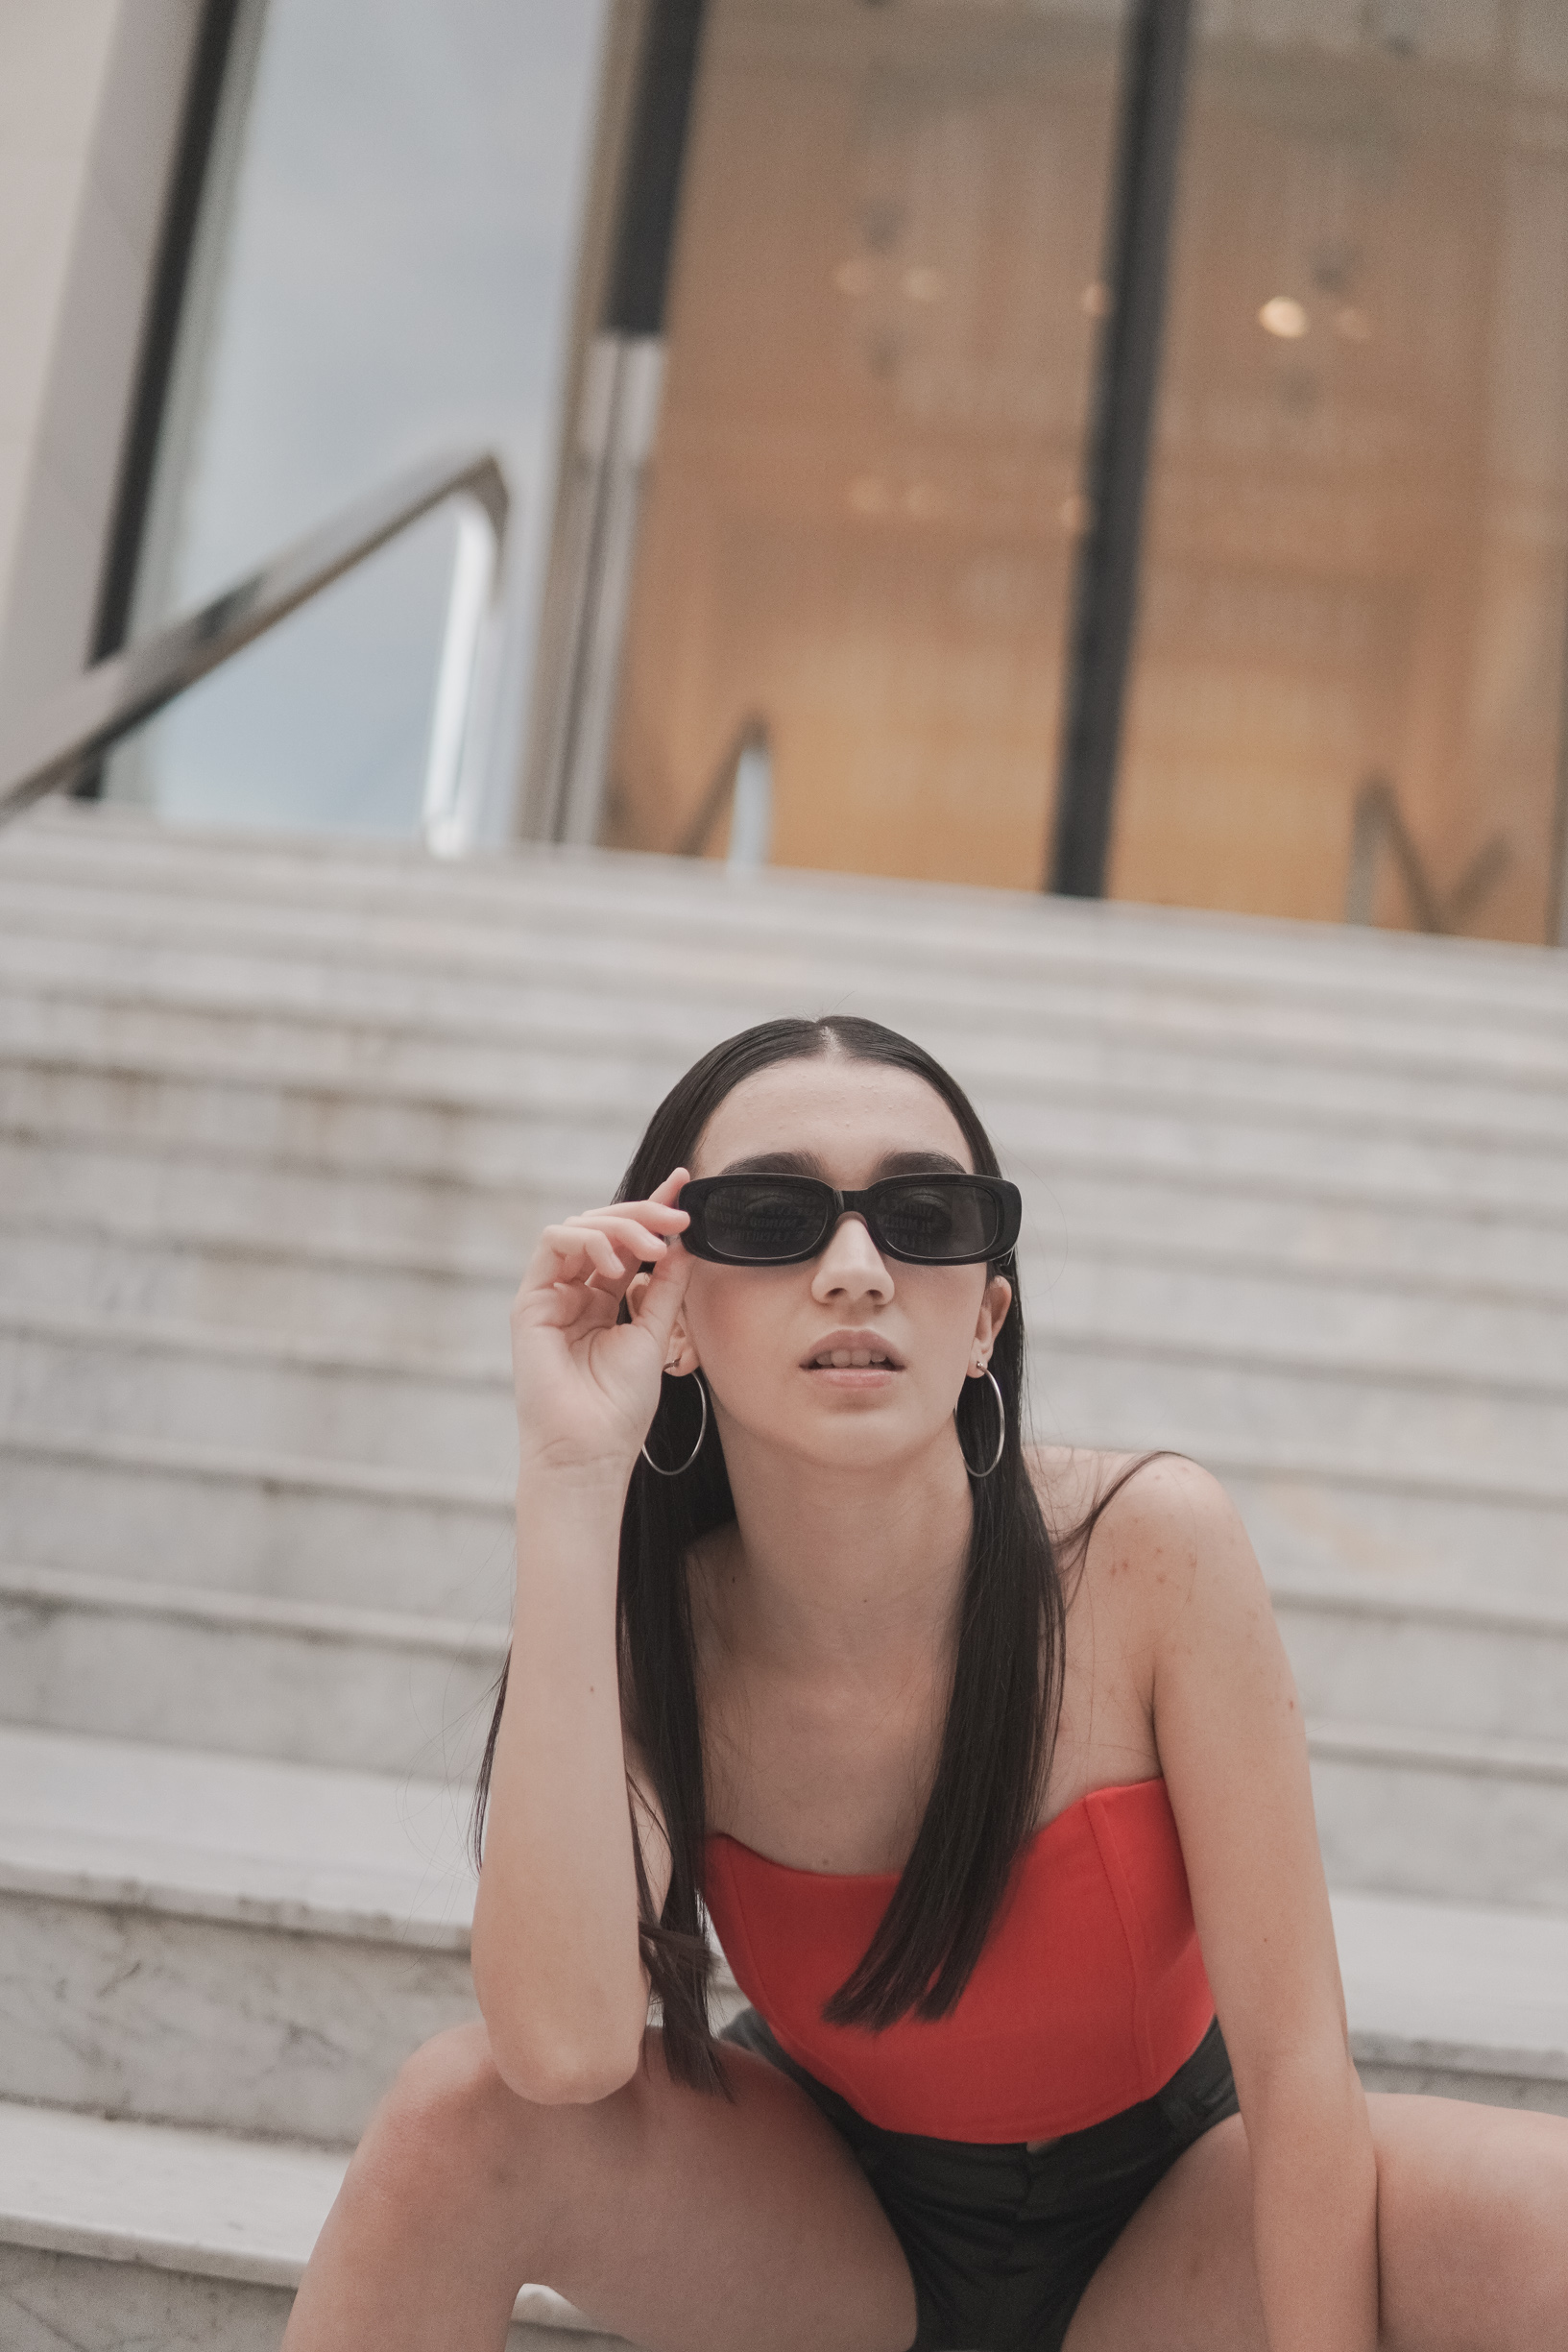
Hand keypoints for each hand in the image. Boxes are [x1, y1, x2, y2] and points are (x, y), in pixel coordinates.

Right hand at [509, 1169, 693, 1482]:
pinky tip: (616, 1261)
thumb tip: (684, 1241)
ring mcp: (551, 1294)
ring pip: (580, 1226)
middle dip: (645, 1214)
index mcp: (604, 1301)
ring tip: (653, 1248)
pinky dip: (588, 1239)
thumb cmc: (619, 1407)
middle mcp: (575, 1292)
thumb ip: (666, 1286)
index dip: (654, 1211)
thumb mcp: (655, 1333)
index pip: (629, 1243)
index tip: (685, 1186)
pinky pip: (553, 1243)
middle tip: (679, 1218)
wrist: (589, 1450)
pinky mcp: (530, 1300)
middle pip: (605, 1227)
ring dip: (621, 1226)